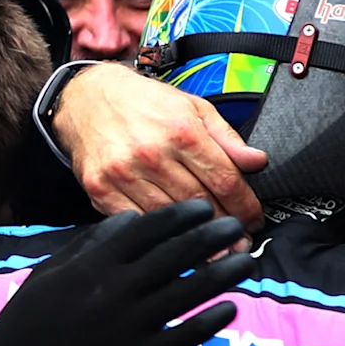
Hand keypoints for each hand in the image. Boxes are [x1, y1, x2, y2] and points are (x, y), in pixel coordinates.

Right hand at [0, 198, 253, 345]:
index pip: (149, 229)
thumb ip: (91, 243)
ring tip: (247, 263)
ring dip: (223, 275)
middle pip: (177, 254)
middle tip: (237, 226)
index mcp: (94, 262)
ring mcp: (129, 324)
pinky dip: (209, 321)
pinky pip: (183, 336)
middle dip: (212, 237)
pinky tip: (229, 309)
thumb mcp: (52, 269)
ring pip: (188, 292)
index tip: (205, 208)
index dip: (182, 217)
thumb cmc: (28, 320)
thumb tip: (129, 218)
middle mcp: (116, 288)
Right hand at [50, 59, 267, 221]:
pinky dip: (159, 234)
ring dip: (196, 236)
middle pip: (199, 203)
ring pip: (170, 217)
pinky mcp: (101, 189)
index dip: (245, 205)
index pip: (223, 179)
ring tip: (215, 248)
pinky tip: (175, 240)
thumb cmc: (143, 102)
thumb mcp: (193, 107)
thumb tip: (257, 162)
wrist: (86, 97)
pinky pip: (138, 220)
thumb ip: (227, 138)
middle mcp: (152, 153)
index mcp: (180, 130)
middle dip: (225, 225)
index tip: (254, 219)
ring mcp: (124, 174)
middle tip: (239, 240)